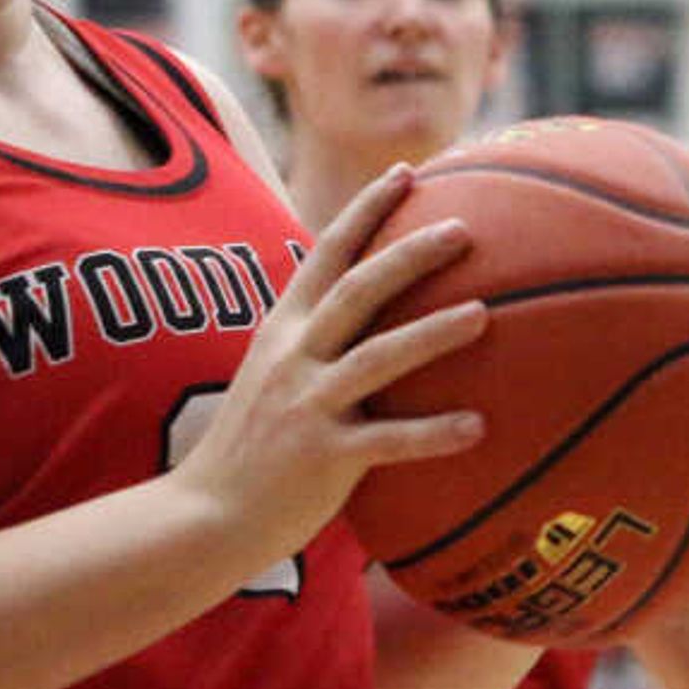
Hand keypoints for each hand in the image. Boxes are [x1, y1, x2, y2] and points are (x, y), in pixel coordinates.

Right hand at [170, 165, 487, 566]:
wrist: (204, 514)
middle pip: (359, 289)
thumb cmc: (250, 448)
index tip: (406, 173)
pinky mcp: (324, 456)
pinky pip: (389, 440)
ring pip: (378, 356)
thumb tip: (365, 314)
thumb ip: (311, 342)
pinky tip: (478, 427)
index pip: (326, 252)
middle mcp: (294, 357)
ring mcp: (308, 404)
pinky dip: (434, 432)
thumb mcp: (271, 376)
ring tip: (484, 314)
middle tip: (464, 230)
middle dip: (411, 254)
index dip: (367, 210)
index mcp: (283, 330)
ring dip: (433, 333)